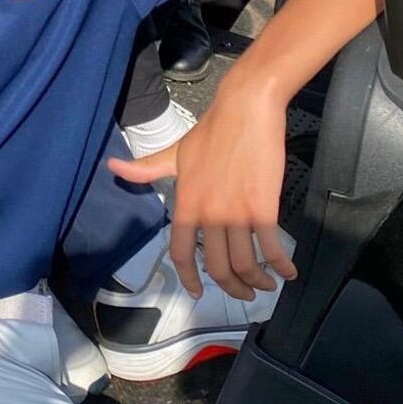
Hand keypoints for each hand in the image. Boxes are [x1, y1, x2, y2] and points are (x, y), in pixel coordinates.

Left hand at [108, 83, 296, 300]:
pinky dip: (282, 266)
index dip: (188, 278)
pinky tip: (289, 271)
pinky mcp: (263, 207)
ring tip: (266, 283)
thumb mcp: (175, 153)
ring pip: (245, 264)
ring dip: (257, 282)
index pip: (180, 251)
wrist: (244, 110)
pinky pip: (272, 248)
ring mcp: (236, 212)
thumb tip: (113, 167)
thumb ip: (147, 168)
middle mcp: (208, 213)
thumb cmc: (211, 131)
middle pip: (217, 267)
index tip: (197, 292)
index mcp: (186, 203)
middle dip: (232, 288)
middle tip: (243, 293)